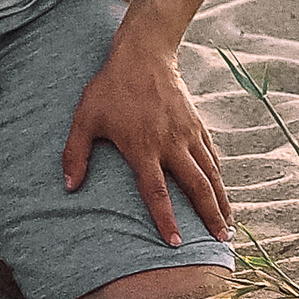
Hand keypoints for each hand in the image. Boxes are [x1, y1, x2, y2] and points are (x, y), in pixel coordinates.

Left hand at [60, 21, 230, 248]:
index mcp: (143, 147)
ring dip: (222, 199)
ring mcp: (188, 133)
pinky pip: (212, 154)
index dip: (166, 219)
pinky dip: (219, 174)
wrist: (143, 54)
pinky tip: (222, 189)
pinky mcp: (196, 124)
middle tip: (221, 240)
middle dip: (210, 216)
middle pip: (197, 187)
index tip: (175, 243)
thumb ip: (76, 153)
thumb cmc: (110, 87)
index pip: (157, 192)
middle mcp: (171, 144)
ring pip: (211, 172)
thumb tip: (69, 187)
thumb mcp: (85, 118)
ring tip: (228, 224)